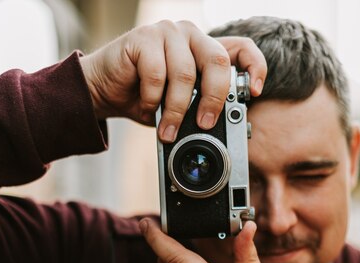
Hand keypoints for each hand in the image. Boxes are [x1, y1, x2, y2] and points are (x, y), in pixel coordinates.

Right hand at [79, 20, 266, 141]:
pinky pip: (157, 74)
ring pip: (185, 74)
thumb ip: (202, 107)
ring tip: (168, 131)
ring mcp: (167, 32)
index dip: (255, 67)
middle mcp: (190, 35)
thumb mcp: (182, 107)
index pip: (242, 48)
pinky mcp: (143, 38)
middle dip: (214, 100)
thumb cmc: (146, 98)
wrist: (104, 92)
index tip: (254, 93)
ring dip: (177, 110)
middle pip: (218, 61)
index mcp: (205, 49)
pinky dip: (153, 100)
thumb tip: (223, 128)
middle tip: (205, 125)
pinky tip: (147, 107)